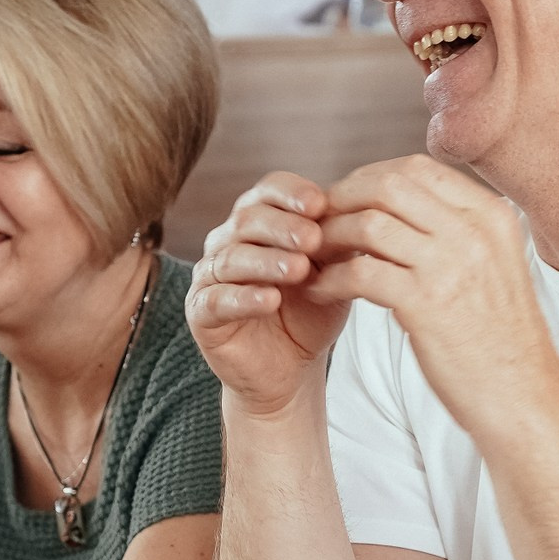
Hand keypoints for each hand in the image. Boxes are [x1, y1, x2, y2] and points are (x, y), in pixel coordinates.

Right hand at [188, 172, 351, 418]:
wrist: (291, 368)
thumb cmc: (310, 312)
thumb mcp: (334, 272)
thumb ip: (339, 242)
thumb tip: (358, 211)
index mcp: (260, 221)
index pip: (268, 191)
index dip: (291, 193)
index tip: (320, 203)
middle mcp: (228, 241)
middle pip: (248, 219)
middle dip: (282, 226)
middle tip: (313, 238)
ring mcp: (210, 276)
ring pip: (232, 258)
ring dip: (266, 261)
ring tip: (298, 270)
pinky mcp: (200, 313)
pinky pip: (216, 300)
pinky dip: (243, 298)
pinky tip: (270, 300)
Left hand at [307, 156, 558, 441]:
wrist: (524, 396)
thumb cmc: (501, 338)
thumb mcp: (495, 265)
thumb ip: (458, 230)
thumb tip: (402, 204)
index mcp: (492, 215)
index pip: (417, 168)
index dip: (370, 178)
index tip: (347, 200)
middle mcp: (475, 232)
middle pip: (388, 184)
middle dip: (343, 198)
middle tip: (318, 223)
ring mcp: (452, 266)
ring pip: (369, 224)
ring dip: (329, 237)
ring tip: (313, 256)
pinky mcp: (427, 305)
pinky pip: (360, 273)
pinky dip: (331, 278)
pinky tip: (321, 290)